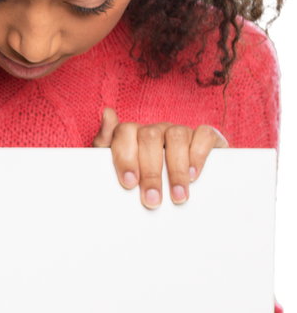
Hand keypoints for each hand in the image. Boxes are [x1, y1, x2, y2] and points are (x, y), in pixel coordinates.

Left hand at [94, 110, 223, 208]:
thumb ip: (106, 144)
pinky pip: (204, 135)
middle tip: (152, 199)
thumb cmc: (143, 175)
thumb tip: (107, 113)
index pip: (125, 132)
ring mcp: (181, 131)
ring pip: (177, 136)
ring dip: (176, 169)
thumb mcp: (117, 166)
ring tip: (177, 195)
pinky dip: (198, 155)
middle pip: (150, 137)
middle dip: (151, 172)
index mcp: (134, 134)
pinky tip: (194, 175)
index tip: (129, 183)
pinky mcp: (205, 136)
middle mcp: (157, 129)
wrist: (181, 183)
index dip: (126, 156)